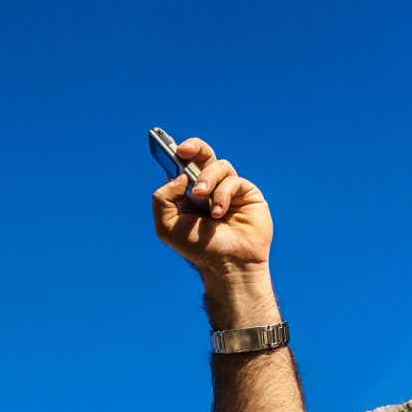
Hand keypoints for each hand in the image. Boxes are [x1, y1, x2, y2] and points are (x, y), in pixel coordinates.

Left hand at [152, 137, 272, 276]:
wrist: (226, 264)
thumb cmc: (197, 247)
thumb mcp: (167, 226)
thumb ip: (163, 198)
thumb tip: (179, 176)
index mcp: (188, 192)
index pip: (183, 165)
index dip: (179, 152)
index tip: (172, 147)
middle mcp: (209, 187)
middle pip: (203, 155)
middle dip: (194, 147)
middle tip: (184, 151)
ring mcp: (228, 189)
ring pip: (218, 165)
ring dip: (206, 179)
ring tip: (201, 197)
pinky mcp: (247, 193)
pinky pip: (234, 181)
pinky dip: (222, 195)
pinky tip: (219, 213)